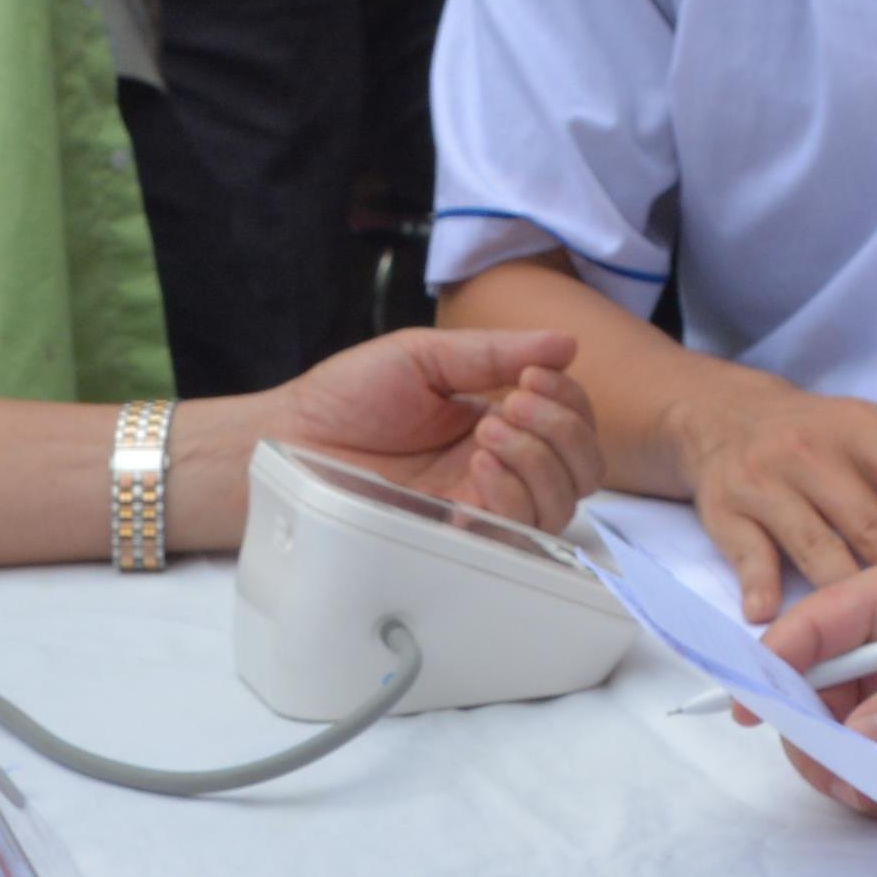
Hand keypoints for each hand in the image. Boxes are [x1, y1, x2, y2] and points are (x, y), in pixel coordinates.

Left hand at [251, 326, 600, 532]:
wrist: (292, 437)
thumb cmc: (347, 396)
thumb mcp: (425, 356)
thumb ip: (493, 352)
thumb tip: (567, 342)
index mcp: (498, 421)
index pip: (572, 423)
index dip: (571, 401)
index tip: (534, 375)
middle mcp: (498, 467)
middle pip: (583, 470)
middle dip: (564, 430)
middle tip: (517, 401)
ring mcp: (479, 503)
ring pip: (560, 504)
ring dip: (540, 459)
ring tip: (491, 429)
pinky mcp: (455, 534)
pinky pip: (515, 531)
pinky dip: (511, 492)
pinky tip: (479, 463)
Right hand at [666, 379, 876, 618]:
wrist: (722, 416)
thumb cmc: (821, 442)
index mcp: (865, 432)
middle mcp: (816, 453)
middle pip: (872, 522)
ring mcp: (767, 482)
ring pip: (817, 550)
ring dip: (850, 596)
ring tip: (875, 648)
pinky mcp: (726, 513)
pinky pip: (750, 556)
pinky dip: (762, 587)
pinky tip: (773, 617)